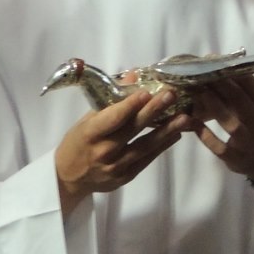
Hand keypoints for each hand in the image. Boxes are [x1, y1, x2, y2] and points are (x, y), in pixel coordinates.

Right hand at [54, 89, 191, 215]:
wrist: (69, 178)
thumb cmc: (78, 142)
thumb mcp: (87, 120)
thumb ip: (110, 101)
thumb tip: (133, 76)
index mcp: (90, 134)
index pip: (112, 118)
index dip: (130, 105)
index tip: (146, 91)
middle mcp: (104, 151)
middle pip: (132, 129)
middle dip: (153, 111)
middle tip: (171, 95)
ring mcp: (116, 167)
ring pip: (144, 146)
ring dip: (166, 131)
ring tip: (184, 117)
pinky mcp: (126, 177)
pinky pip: (147, 159)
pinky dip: (162, 146)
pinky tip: (175, 134)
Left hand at [181, 74, 253, 184]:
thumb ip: (247, 91)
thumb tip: (220, 65)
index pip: (252, 85)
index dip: (233, 72)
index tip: (215, 61)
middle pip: (240, 101)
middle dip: (219, 85)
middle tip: (200, 73)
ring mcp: (248, 143)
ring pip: (230, 124)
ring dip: (213, 106)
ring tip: (198, 92)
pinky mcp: (235, 158)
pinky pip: (218, 146)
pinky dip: (205, 135)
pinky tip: (193, 123)